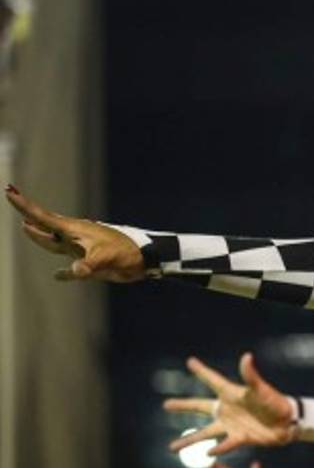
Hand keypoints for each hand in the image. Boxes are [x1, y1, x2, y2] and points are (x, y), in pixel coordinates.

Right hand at [6, 186, 145, 281]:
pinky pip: (71, 265)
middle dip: (29, 214)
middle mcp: (75, 236)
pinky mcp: (92, 261)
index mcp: (75, 230)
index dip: (25, 206)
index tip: (10, 192)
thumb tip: (73, 271)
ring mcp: (83, 248)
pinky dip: (64, 271)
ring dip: (40, 235)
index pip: (44, 217)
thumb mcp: (106, 258)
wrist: (146, 260)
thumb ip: (88, 265)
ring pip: (55, 242)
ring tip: (26, 226)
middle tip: (13, 199)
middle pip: (46, 226)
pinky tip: (58, 275)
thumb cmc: (126, 254)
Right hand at [166, 353, 295, 456]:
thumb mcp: (261, 389)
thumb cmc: (277, 402)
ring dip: (189, 440)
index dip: (201, 371)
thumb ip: (251, 376)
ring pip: (206, 433)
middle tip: (166, 404)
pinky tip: (206, 455)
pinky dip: (217, 449)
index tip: (191, 361)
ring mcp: (232, 424)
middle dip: (184, 405)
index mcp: (232, 393)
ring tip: (172, 448)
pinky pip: (225, 444)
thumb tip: (246, 357)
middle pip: (200, 406)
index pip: (213, 380)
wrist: (290, 422)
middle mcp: (228, 409)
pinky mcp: (240, 438)